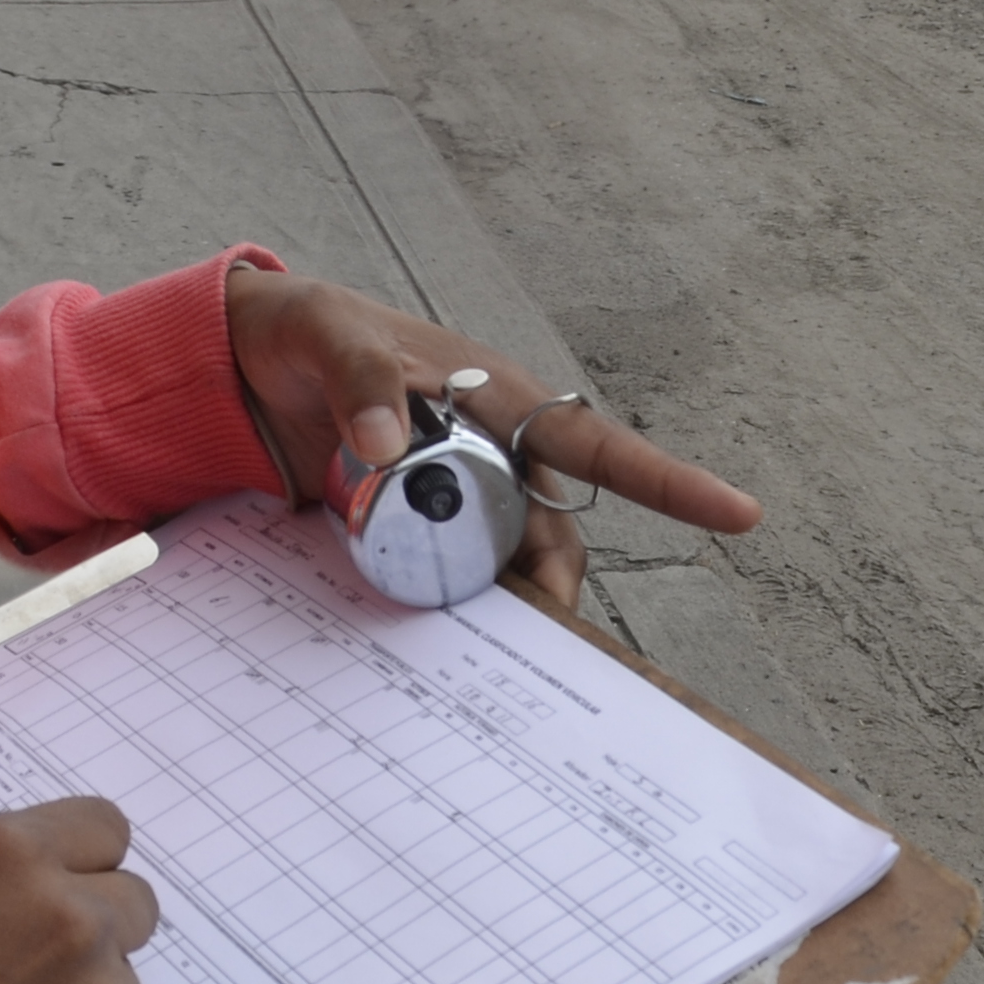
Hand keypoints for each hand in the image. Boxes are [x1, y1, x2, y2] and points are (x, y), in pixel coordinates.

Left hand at [222, 268, 761, 621]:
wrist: (244, 363)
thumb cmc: (303, 332)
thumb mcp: (324, 334)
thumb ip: (356, 376)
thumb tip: (385, 441)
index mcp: (498, 395)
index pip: (596, 445)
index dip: (670, 482)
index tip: (739, 514)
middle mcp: (494, 450)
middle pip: (553, 534)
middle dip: (556, 586)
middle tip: (534, 637)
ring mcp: (457, 493)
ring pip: (508, 564)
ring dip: (500, 603)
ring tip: (482, 651)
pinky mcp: (415, 527)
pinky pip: (455, 576)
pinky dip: (455, 608)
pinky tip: (438, 643)